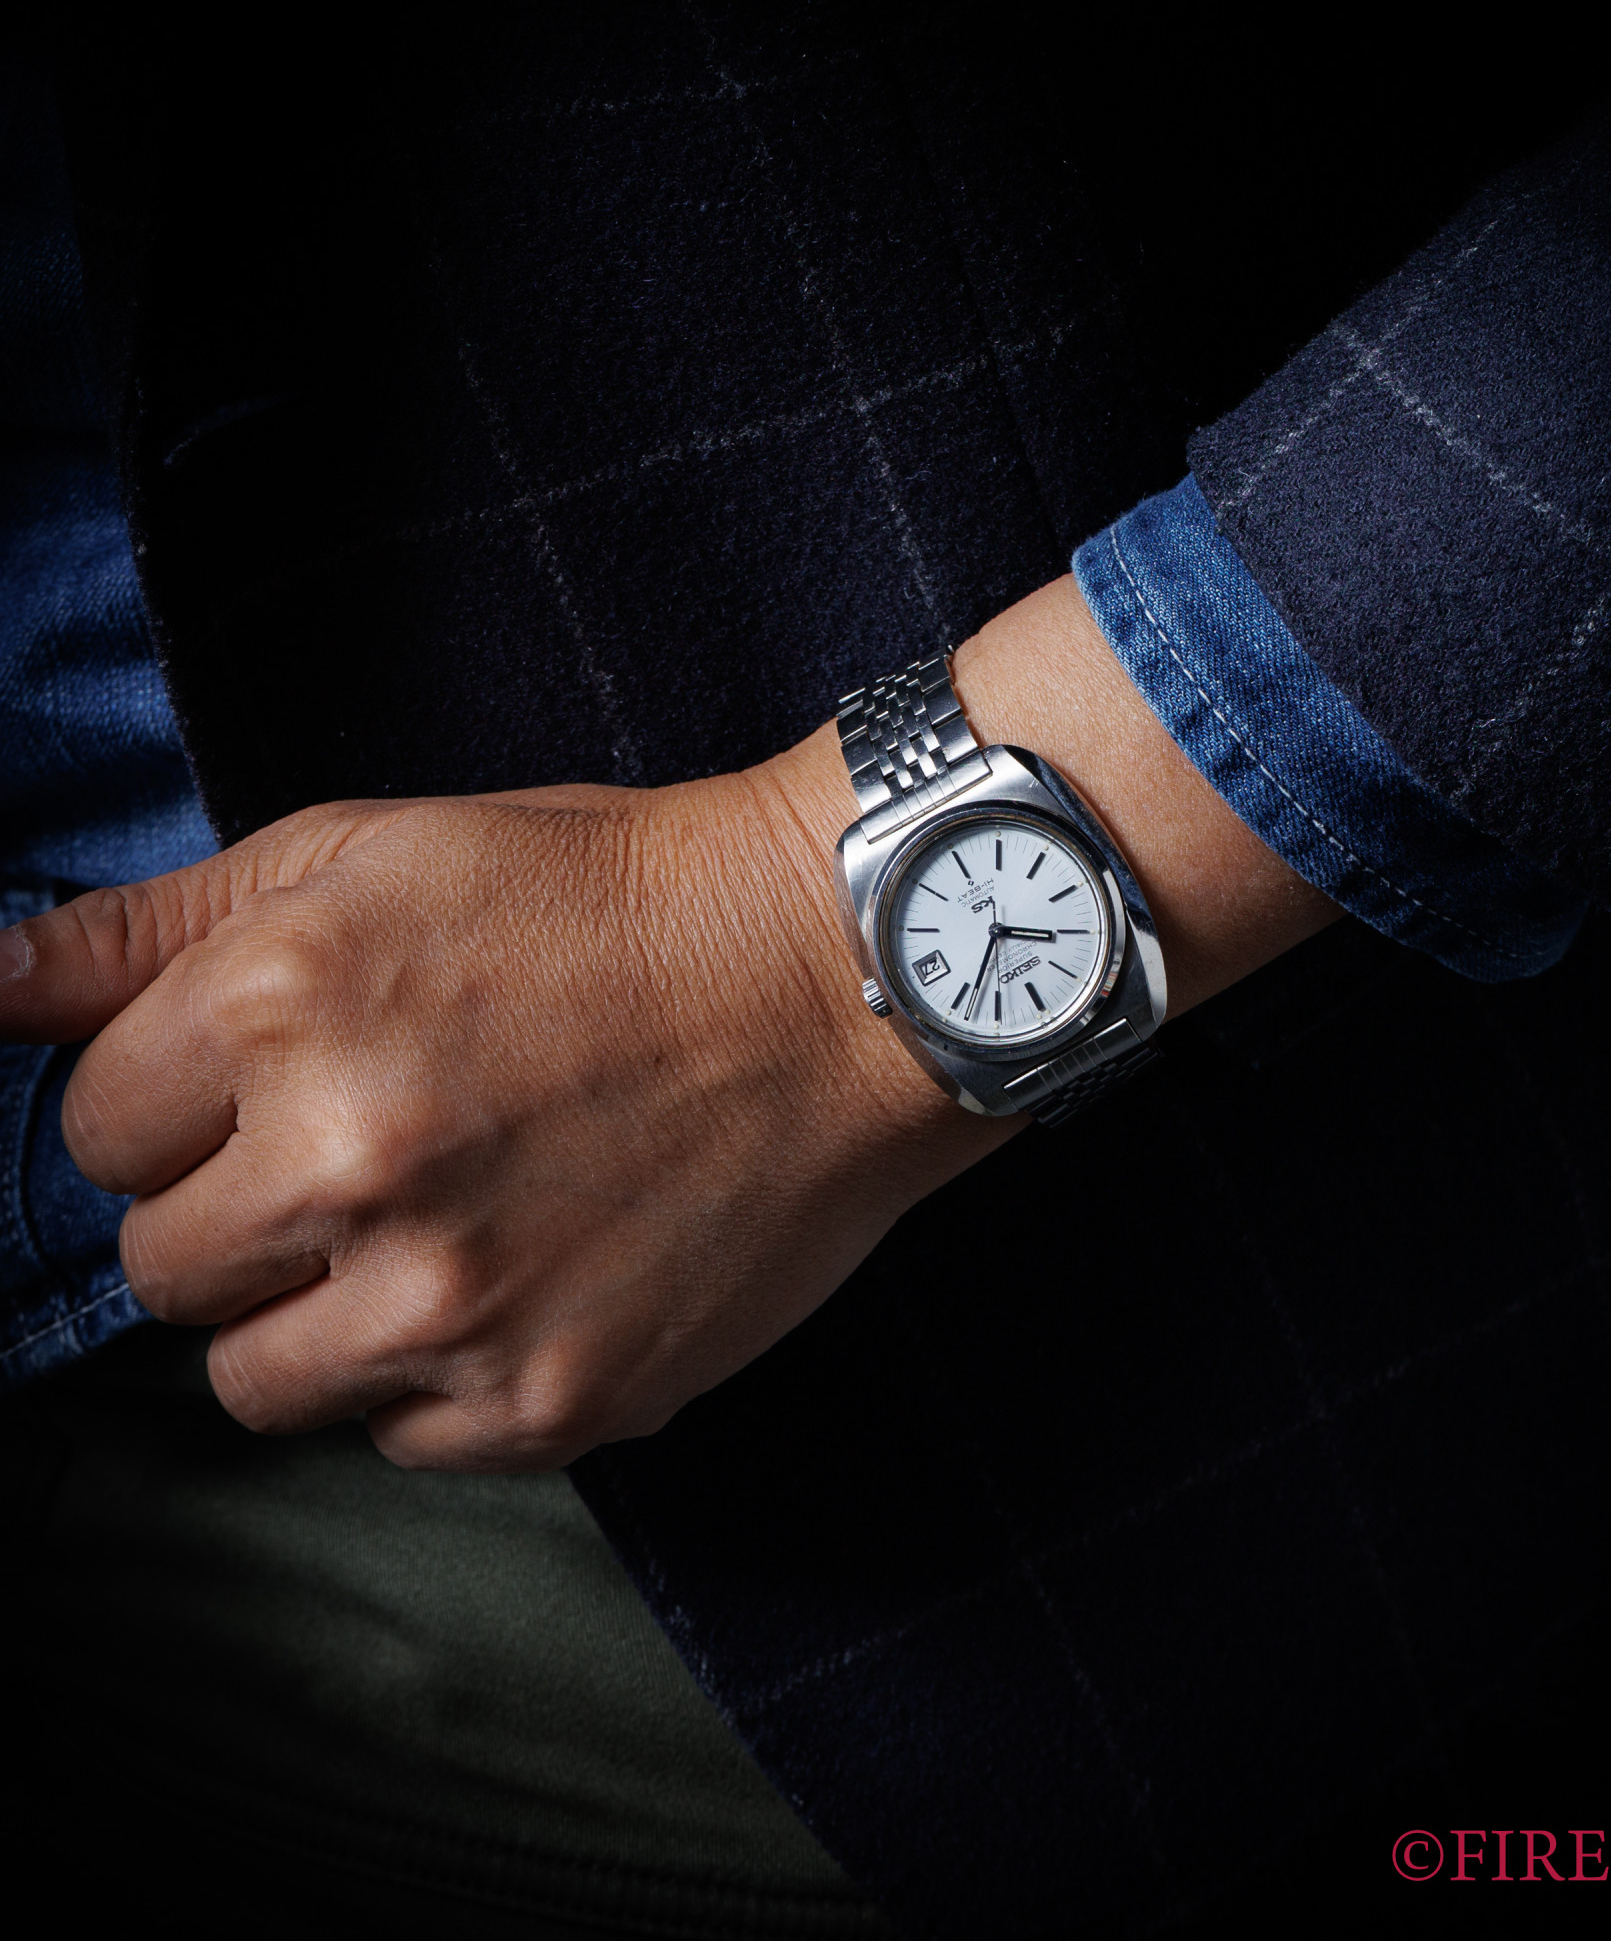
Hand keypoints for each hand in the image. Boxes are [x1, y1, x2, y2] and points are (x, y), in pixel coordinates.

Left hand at [0, 575, 1334, 1469]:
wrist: (840, 984)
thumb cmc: (618, 898)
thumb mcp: (383, 849)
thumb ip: (157, 927)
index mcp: (287, 1006)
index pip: (93, 1129)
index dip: (185, 1101)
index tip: (283, 1079)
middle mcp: (352, 1166)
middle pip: (160, 1266)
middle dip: (241, 1209)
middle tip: (377, 1146)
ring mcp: (453, 1302)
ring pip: (253, 1381)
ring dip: (322, 1310)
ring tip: (445, 1224)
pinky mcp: (548, 1399)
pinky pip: (401, 1437)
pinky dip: (443, 1373)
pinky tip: (530, 1274)